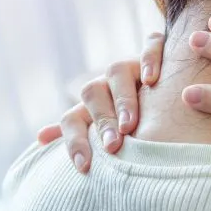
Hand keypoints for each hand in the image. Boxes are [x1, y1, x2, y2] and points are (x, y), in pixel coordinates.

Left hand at [37, 32, 165, 171]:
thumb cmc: (138, 118)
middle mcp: (108, 82)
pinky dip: (150, 59)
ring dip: (122, 99)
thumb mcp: (110, 130)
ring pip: (117, 72)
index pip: (72, 119)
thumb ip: (79, 133)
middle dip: (102, 122)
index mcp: (93, 105)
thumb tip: (40, 139)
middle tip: (112, 146)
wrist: (171, 88)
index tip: (84, 166)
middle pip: (92, 93)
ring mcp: (132, 66)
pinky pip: (152, 44)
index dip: (74, 140)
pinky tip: (152, 80)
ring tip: (130, 124)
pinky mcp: (159, 51)